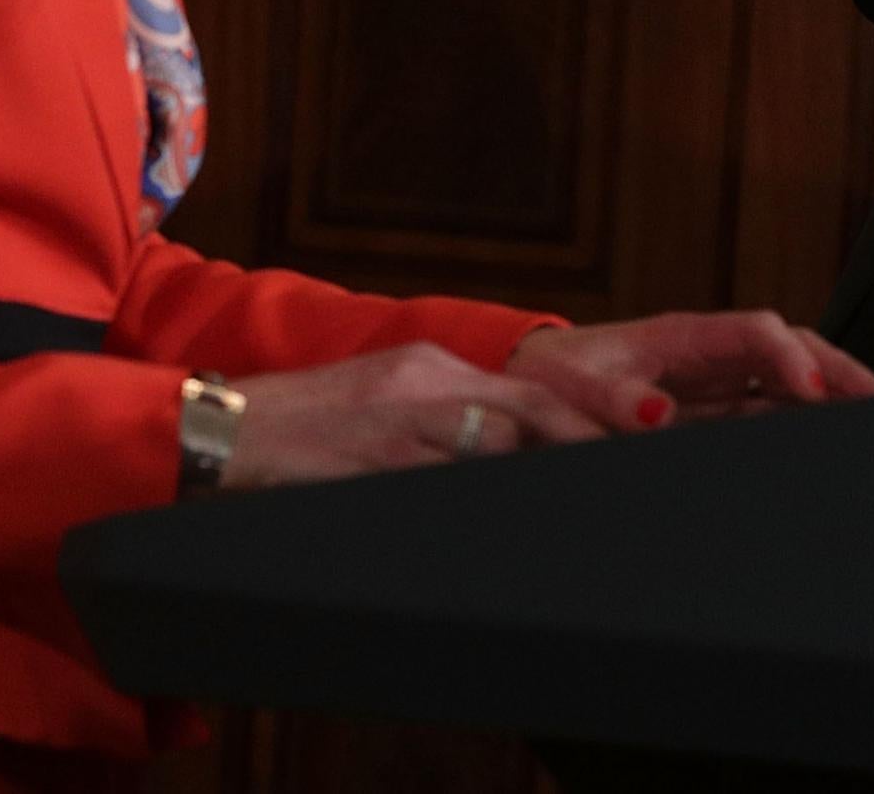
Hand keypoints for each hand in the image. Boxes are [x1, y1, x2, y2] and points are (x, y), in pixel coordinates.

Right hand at [217, 343, 615, 488]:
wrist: (221, 432)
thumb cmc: (306, 433)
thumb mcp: (386, 412)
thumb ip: (448, 428)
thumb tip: (512, 456)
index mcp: (430, 368)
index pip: (530, 385)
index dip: (594, 405)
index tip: (652, 419)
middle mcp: (424, 383)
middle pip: (530, 406)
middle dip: (592, 428)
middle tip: (649, 438)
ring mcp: (399, 419)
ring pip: (494, 443)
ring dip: (537, 461)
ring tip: (590, 481)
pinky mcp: (373, 456)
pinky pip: (442, 478)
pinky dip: (474, 490)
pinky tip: (490, 506)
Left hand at [507, 310, 873, 426]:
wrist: (534, 379)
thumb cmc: (555, 377)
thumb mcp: (573, 389)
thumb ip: (614, 401)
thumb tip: (660, 413)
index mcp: (682, 335)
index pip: (756, 333)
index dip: (789, 358)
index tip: (814, 392)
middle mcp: (710, 352)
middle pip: (792, 347)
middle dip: (840, 368)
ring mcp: (718, 378)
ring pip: (792, 377)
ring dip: (835, 390)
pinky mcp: (716, 406)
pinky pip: (771, 407)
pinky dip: (806, 414)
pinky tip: (832, 428)